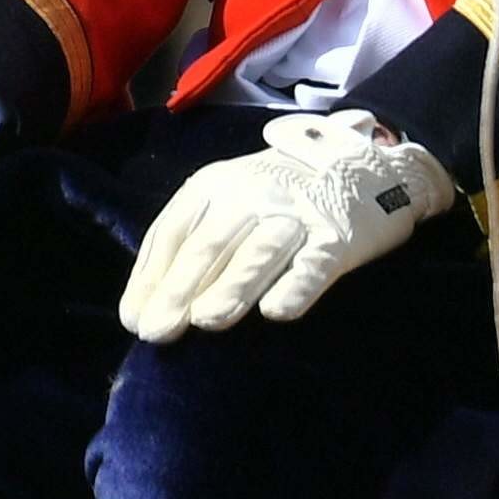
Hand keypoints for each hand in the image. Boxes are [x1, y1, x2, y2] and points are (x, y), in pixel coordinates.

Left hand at [119, 108, 455, 341]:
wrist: (363, 166)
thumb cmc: (280, 197)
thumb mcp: (228, 202)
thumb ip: (194, 243)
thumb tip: (146, 306)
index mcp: (215, 185)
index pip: (174, 233)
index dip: (152, 279)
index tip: (135, 321)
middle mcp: (252, 194)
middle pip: (210, 244)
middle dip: (180, 289)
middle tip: (158, 333)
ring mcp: (298, 213)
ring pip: (260, 251)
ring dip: (232, 286)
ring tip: (207, 321)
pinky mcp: (340, 236)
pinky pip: (316, 263)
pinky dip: (297, 286)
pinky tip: (278, 312)